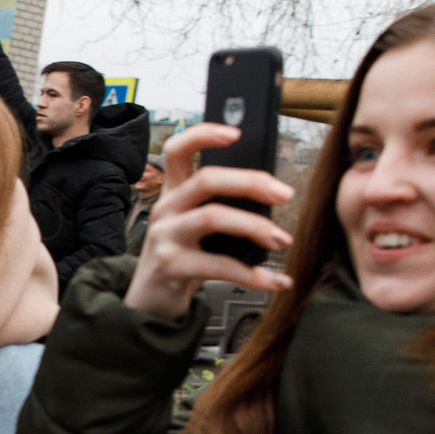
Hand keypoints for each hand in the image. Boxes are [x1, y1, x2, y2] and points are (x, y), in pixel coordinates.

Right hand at [123, 126, 295, 317]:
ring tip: (280, 239)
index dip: (203, 135)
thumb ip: (219, 207)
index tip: (235, 132)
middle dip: (250, 182)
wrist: (151, 301)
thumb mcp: (193, 227)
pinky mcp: (171, 266)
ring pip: (213, 217)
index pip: (177, 150)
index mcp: (174, 193)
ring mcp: (166, 237)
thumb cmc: (182, 259)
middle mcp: (166, 209)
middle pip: (206, 180)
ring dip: (255, 226)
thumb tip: (270, 197)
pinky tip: (275, 280)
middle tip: (283, 193)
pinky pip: (220, 266)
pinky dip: (255, 275)